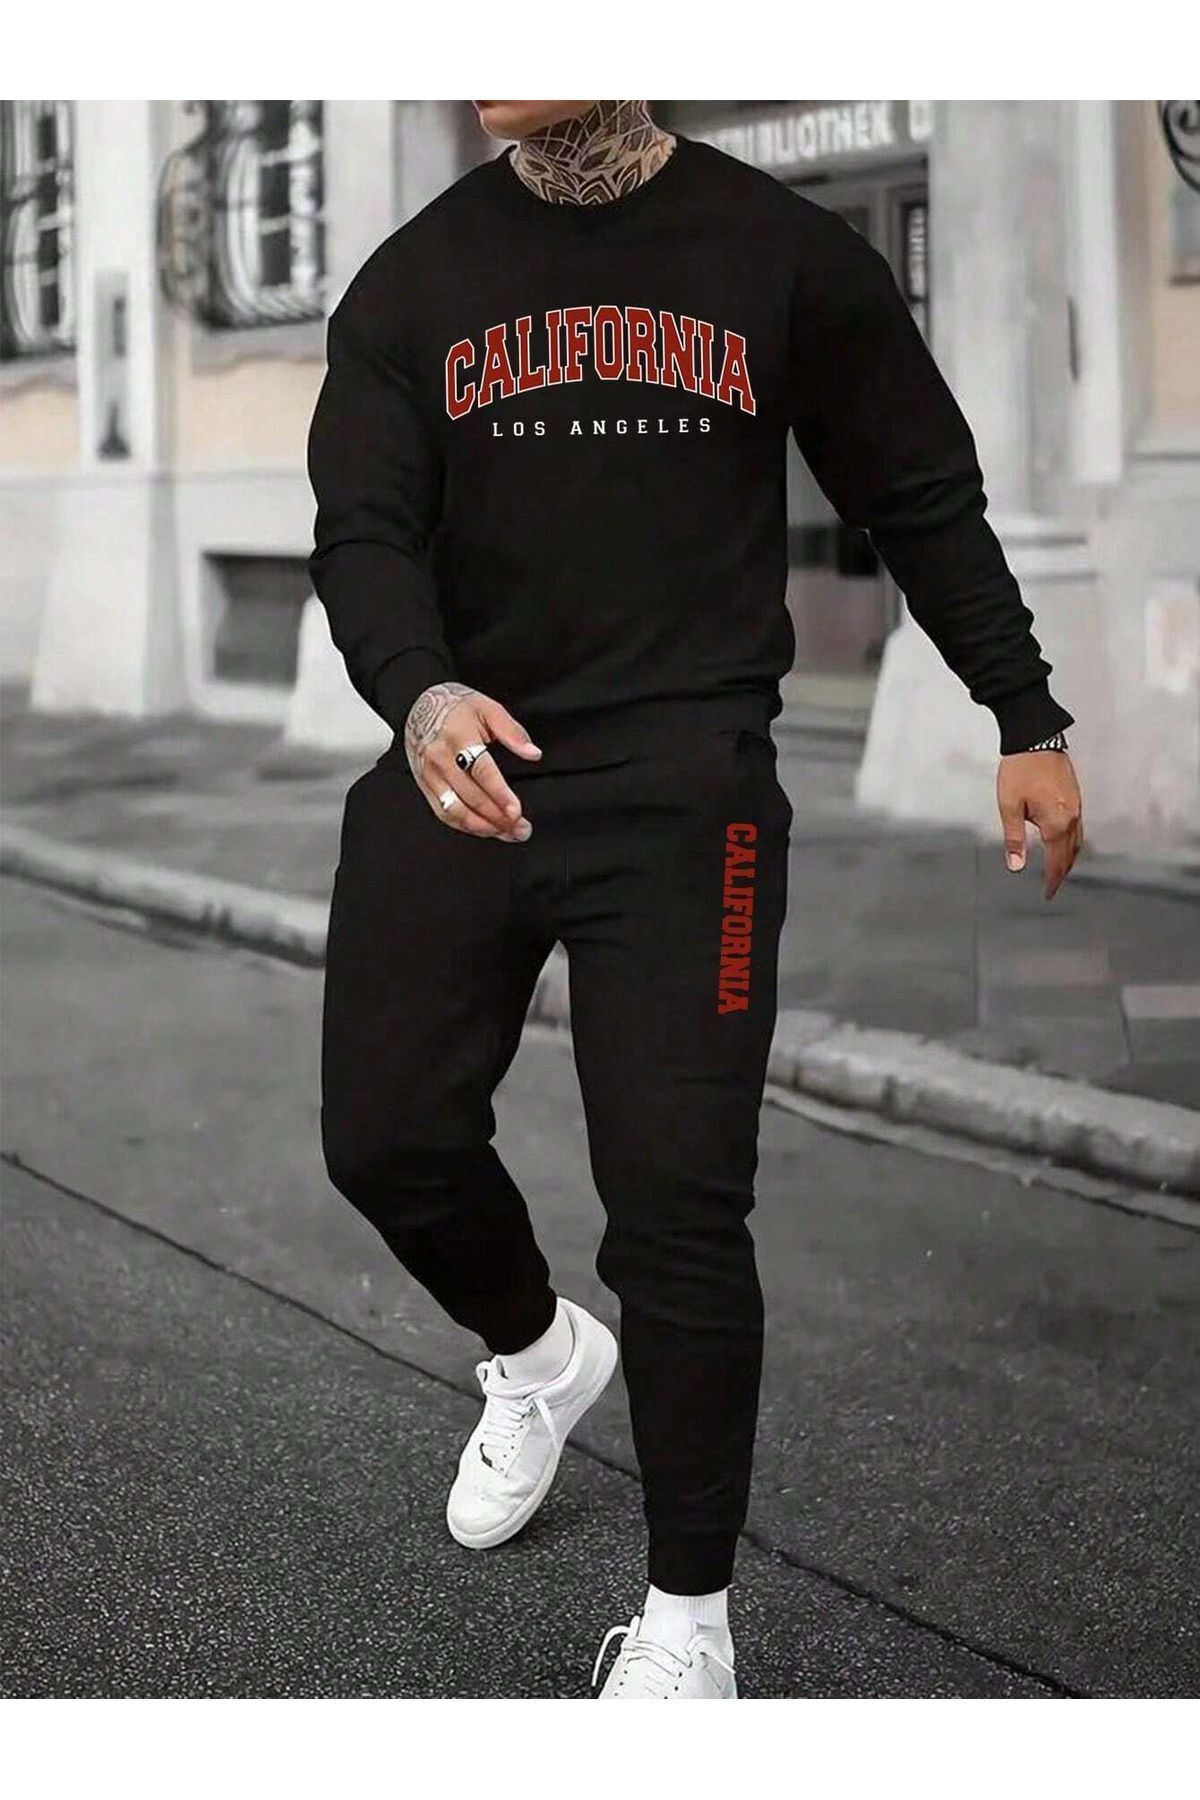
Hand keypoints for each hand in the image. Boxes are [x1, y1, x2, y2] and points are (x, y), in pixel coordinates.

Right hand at [404, 682, 541, 840]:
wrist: (419, 706)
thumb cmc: (456, 707)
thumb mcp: (488, 708)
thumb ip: (512, 732)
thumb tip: (533, 754)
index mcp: (458, 737)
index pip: (481, 771)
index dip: (499, 794)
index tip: (516, 811)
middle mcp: (441, 758)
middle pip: (471, 796)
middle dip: (498, 818)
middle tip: (521, 829)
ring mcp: (430, 775)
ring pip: (456, 811)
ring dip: (483, 827)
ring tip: (507, 833)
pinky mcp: (425, 786)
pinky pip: (444, 813)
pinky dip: (466, 826)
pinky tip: (485, 829)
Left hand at [997, 750, 1082, 899]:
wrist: (1036, 739)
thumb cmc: (1020, 770)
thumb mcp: (1010, 806)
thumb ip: (1014, 838)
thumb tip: (1016, 865)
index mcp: (1056, 823)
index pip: (1057, 861)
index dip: (1053, 880)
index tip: (1048, 893)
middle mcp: (1072, 817)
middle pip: (1071, 854)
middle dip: (1062, 872)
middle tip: (1053, 886)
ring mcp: (1077, 806)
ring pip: (1077, 841)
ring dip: (1069, 858)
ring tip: (1058, 869)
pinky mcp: (1075, 797)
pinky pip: (1078, 827)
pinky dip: (1072, 842)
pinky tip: (1063, 842)